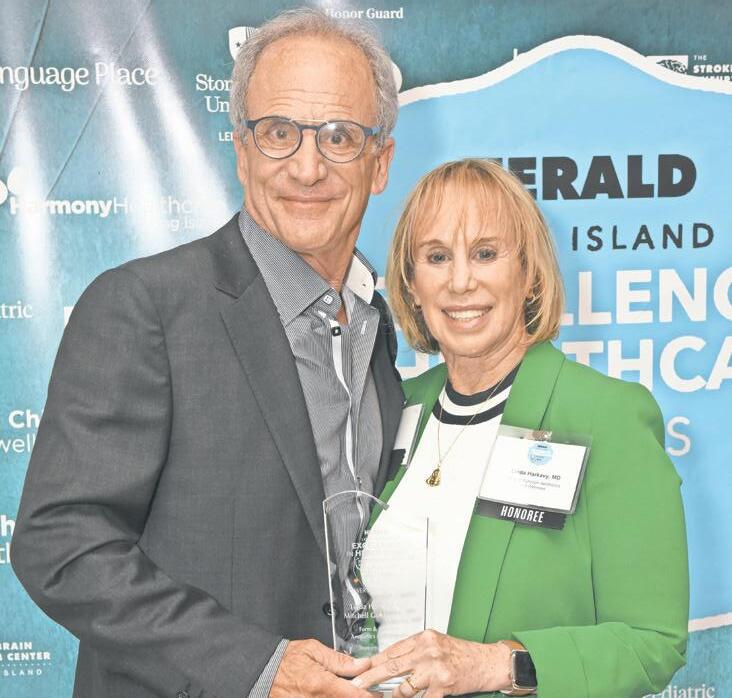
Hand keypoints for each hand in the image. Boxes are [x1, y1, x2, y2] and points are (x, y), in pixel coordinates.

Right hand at [270, 639, 373, 697]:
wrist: (261, 673)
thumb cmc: (285, 660)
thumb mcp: (313, 650)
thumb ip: (340, 659)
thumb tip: (362, 664)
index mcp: (322, 684)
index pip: (355, 695)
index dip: (371, 695)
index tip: (378, 691)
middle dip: (359, 696)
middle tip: (366, 690)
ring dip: (346, 697)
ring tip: (348, 689)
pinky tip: (335, 693)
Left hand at [351, 630, 511, 696]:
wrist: (487, 662)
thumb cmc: (463, 654)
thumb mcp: (436, 644)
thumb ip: (415, 650)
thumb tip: (392, 659)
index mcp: (424, 637)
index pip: (392, 649)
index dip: (374, 661)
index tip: (361, 668)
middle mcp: (428, 650)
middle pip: (392, 665)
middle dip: (371, 677)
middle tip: (358, 684)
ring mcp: (435, 668)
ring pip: (404, 685)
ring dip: (394, 695)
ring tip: (388, 696)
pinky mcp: (443, 685)